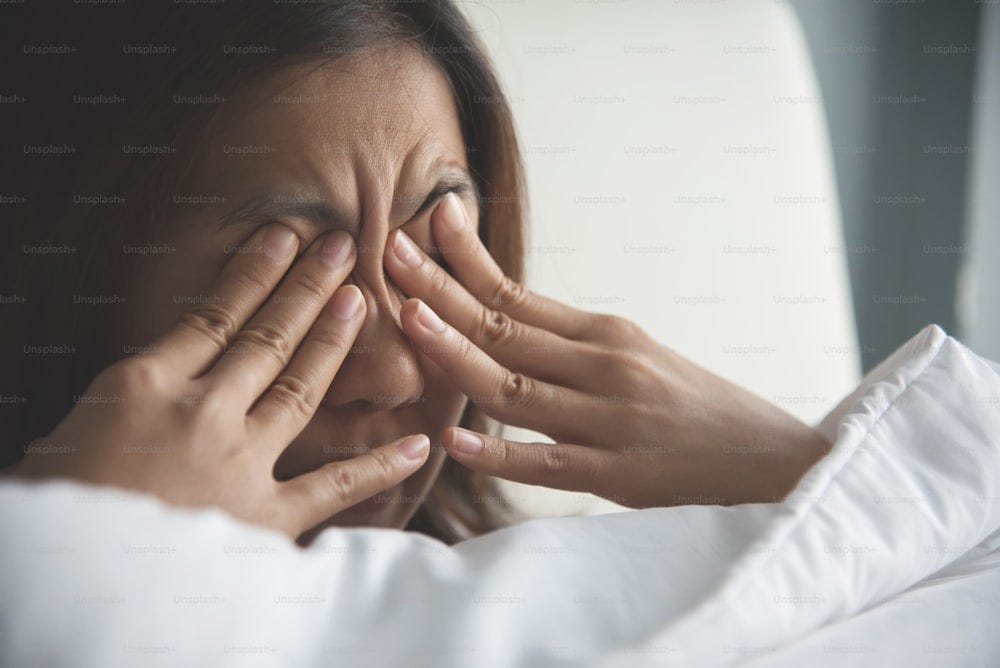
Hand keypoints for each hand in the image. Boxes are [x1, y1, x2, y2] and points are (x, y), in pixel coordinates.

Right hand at [9, 225, 429, 538]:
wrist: (70, 585)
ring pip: (300, 388)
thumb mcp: (71, 436)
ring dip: (334, 342)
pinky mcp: (265, 518)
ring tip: (361, 300)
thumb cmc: (60, 508)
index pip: (212, 316)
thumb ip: (128, 402)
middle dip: (307, 289)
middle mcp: (200, 413)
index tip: (284, 238)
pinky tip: (417, 443)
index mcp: (144, 387)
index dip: (254, 273)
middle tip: (341, 247)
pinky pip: (335, 486)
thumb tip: (157, 380)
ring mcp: (239, 463)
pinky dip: (380, 466)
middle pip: (266, 338)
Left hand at [384, 193, 830, 507]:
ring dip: (458, 351)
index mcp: (606, 333)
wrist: (771, 459)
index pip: (519, 293)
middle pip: (506, 327)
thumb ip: (571, 344)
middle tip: (389, 250)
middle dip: (442, 289)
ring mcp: (609, 419)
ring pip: (516, 387)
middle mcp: (604, 365)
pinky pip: (547, 463)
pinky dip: (500, 452)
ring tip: (407, 319)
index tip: (428, 220)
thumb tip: (504, 323)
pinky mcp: (617, 474)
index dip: (467, 259)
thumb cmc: (695, 408)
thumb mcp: (638, 357)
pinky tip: (455, 439)